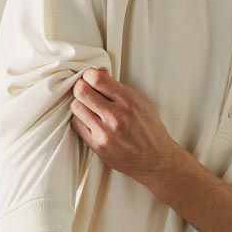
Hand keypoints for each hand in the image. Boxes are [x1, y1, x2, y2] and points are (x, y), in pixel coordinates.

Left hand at [69, 67, 183, 187]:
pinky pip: (77, 125)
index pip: (95, 78)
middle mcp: (116, 116)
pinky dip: (80, 120)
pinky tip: (89, 120)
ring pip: (76, 107)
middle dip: (81, 88)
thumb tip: (98, 72)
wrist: (155, 159)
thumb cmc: (149, 129)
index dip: (89, 75)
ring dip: (80, 104)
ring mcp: (105, 132)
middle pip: (81, 91)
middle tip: (86, 91)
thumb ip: (119, 88)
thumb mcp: (142, 101)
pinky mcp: (98, 146)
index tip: (90, 78)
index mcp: (128, 100)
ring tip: (89, 107)